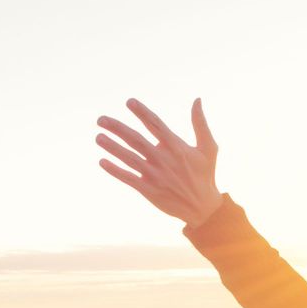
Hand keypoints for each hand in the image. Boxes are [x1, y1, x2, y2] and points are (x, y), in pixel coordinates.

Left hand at [97, 98, 223, 226]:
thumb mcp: (208, 148)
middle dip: (117, 128)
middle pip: (136, 139)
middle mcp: (164, 159)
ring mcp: (155, 175)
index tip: (129, 102)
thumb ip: (200, 123)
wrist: (203, 208)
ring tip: (98, 137)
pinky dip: (115, 170)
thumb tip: (197, 99)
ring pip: (129, 158)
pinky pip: (128, 178)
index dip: (142, 112)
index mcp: (176, 147)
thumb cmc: (205, 174)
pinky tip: (102, 161)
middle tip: (101, 119)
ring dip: (112, 147)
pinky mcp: (149, 190)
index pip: (155, 125)